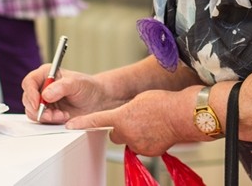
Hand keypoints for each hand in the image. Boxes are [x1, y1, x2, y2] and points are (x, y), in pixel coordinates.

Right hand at [21, 65, 103, 122]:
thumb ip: (61, 87)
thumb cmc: (87, 87)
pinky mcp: (47, 112)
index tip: (37, 104)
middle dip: (38, 109)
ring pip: (32, 111)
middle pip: (27, 98)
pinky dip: (51, 120)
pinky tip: (63, 117)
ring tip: (62, 115)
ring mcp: (43, 100)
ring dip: (46, 116)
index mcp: (46, 74)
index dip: (30, 93)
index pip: (29, 82)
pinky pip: (41, 119)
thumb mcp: (77, 83)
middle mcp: (42, 87)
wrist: (96, 100)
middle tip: (52, 114)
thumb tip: (46, 95)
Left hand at [66, 89, 181, 156]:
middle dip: (122, 128)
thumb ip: (126, 110)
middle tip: (135, 120)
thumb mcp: (138, 100)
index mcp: (121, 117)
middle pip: (116, 133)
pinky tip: (157, 132)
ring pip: (130, 140)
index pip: (97, 121)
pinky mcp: (149, 152)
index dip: (82, 123)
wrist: (181, 115)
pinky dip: (147, 141)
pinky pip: (142, 147)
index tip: (70, 125)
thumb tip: (124, 117)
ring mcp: (137, 144)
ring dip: (136, 134)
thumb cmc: (162, 103)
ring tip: (151, 124)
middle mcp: (127, 133)